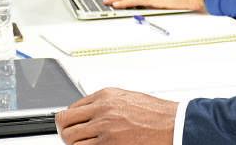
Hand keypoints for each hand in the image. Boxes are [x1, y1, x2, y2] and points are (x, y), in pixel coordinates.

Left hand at [56, 87, 176, 144]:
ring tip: (87, 143)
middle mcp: (102, 110)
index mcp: (105, 96)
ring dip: (76, 143)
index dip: (70, 120)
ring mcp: (104, 129)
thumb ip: (105, 103)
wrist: (170, 123)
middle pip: (65, 124)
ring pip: (71, 140)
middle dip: (67, 132)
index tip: (72, 125)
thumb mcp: (126, 97)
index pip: (71, 108)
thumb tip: (88, 112)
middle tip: (74, 137)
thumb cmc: (153, 112)